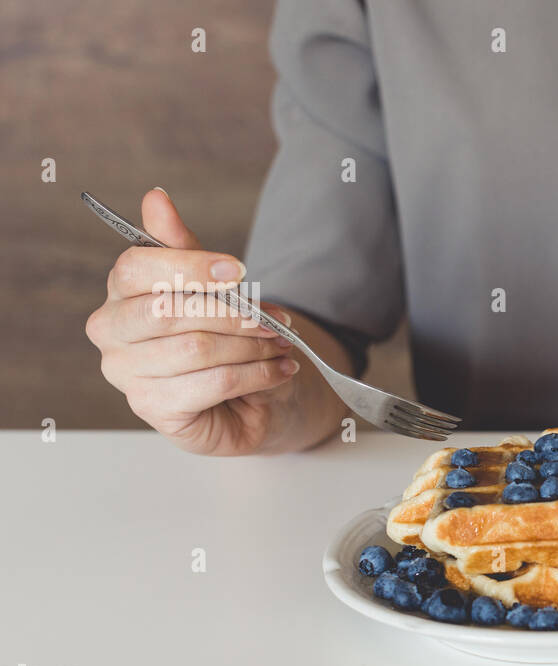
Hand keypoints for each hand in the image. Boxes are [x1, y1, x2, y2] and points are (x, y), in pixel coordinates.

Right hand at [86, 188, 301, 455]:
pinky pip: (214, 384)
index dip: (190, 266)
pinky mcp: (154, 409)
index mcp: (120, 294)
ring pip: (197, 349)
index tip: (240, 271)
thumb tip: (156, 198)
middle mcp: (112, 334)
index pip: (136, 268)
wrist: (252, 397)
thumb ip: (183, 248)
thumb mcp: (212, 287)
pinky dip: (257, 374)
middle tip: (273, 319)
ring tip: (281, 345)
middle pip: (169, 312)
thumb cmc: (226, 338)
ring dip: (252, 346)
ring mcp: (127, 376)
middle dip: (232, 313)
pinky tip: (279, 370)